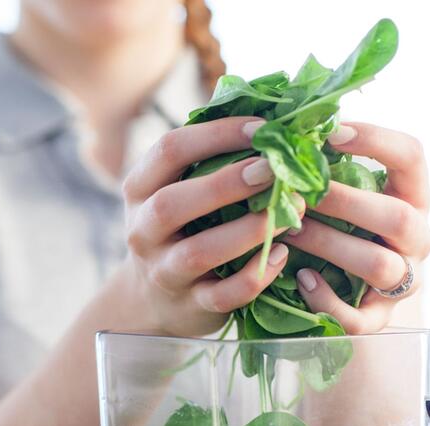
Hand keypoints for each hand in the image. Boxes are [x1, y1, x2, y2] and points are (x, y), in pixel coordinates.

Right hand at [120, 116, 304, 336]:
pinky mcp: (190, 307)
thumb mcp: (181, 189)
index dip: (218, 134)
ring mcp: (164, 272)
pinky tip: (281, 256)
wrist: (156, 299)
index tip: (265, 127)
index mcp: (140, 188)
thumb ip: (213, 157)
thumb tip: (278, 113)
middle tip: (274, 169)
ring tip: (289, 213)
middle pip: (173, 204)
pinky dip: (255, 276)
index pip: (170, 149)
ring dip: (247, 232)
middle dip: (226, 183)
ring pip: (198, 253)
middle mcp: (143, 230)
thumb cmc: (184, 227)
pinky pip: (222, 296)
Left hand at [283, 121, 429, 333]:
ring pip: (378, 266)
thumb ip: (323, 164)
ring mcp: (402, 281)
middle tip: (301, 192)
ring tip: (291, 231)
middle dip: (346, 202)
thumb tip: (281, 125)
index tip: (331, 134)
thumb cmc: (335, 223)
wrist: (343, 290)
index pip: (412, 156)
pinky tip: (301, 278)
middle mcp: (416, 237)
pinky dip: (328, 299)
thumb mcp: (339, 190)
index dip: (376, 140)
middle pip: (398, 218)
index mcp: (410, 194)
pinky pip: (360, 318)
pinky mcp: (378, 319)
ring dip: (329, 245)